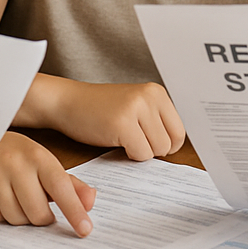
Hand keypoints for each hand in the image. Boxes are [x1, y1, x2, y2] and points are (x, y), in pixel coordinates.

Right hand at [0, 131, 95, 235]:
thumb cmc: (22, 157)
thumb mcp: (49, 165)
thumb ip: (72, 185)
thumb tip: (90, 202)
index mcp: (38, 156)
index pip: (60, 187)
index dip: (74, 210)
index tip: (84, 229)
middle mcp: (15, 163)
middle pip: (37, 212)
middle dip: (43, 218)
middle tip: (42, 208)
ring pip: (15, 218)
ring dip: (22, 218)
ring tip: (22, 201)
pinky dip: (1, 216)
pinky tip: (4, 200)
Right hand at [43, 79, 185, 160]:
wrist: (68, 102)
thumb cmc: (100, 110)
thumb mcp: (136, 108)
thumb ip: (156, 122)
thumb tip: (175, 150)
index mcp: (156, 92)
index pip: (179, 132)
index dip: (164, 145)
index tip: (147, 142)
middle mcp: (150, 97)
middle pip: (170, 144)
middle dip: (152, 150)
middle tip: (132, 140)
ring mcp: (136, 108)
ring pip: (157, 150)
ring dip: (140, 152)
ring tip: (123, 138)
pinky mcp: (123, 123)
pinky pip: (140, 154)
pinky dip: (129, 155)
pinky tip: (115, 140)